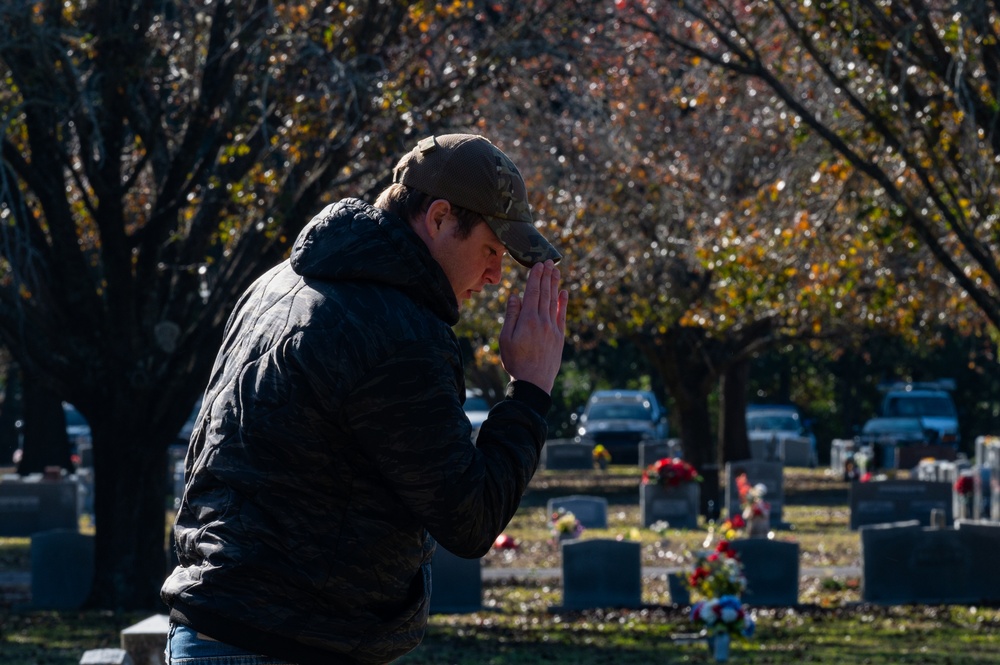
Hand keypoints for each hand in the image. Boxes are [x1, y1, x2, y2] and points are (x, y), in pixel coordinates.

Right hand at [499, 260, 568, 393]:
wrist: (533, 383)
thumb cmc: (515, 361)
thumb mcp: (505, 339)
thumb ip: (511, 316)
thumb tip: (515, 296)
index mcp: (527, 320)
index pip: (532, 292)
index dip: (535, 277)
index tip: (538, 264)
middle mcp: (542, 321)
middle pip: (544, 293)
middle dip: (546, 276)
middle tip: (549, 261)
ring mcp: (553, 329)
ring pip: (554, 302)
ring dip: (555, 284)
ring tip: (556, 271)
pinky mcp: (559, 337)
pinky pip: (562, 316)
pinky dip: (563, 303)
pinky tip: (564, 293)